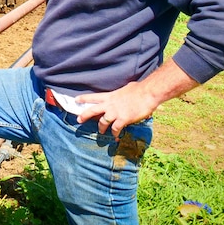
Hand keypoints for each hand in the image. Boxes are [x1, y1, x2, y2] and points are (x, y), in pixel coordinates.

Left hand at [75, 59, 198, 139]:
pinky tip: (116, 136)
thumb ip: (122, 92)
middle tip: (79, 120)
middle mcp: (110, 104)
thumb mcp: (126, 88)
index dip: (84, 98)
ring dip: (101, 128)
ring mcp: (116, 112)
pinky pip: (116, 128)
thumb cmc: (139, 89)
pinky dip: (115, 133)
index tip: (76, 100)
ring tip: (101, 131)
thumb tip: (128, 88)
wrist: (147, 93)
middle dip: (84, 115)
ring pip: (103, 122)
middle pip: (92, 110)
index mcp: (110, 96)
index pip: (93, 97)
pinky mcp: (123, 119)